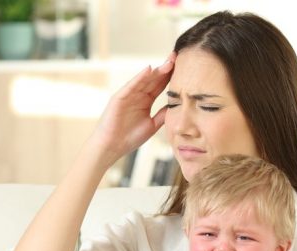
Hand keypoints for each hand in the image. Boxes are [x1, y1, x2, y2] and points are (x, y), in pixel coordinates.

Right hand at [87, 52, 175, 166]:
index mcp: (146, 101)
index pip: (161, 85)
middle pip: (154, 79)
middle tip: (178, 57)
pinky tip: (149, 69)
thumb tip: (177, 106)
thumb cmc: (129, 138)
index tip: (184, 67)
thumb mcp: (152, 125)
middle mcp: (138, 95)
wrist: (112, 147)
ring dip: (156, 70)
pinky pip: (131, 85)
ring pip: (144, 80)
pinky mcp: (119, 97)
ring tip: (169, 61)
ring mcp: (128, 95)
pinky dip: (139, 77)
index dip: (171, 76)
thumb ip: (163, 114)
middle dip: (166, 68)